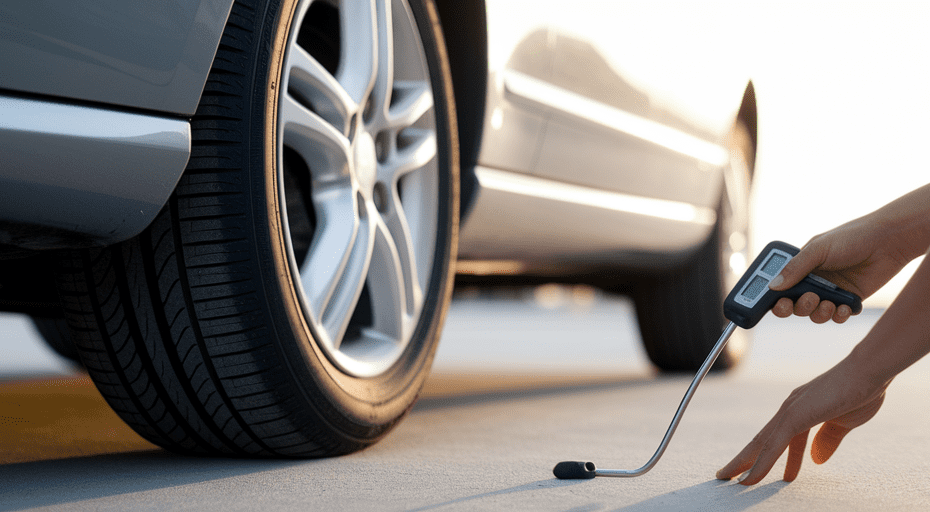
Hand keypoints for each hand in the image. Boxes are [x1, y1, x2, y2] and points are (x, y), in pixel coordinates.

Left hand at [716, 359, 888, 484]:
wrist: (870, 373)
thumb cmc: (861, 392)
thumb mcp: (843, 423)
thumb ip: (828, 440)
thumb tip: (817, 460)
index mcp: (800, 410)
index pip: (776, 438)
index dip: (765, 456)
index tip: (755, 471)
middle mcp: (790, 409)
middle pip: (761, 440)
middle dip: (745, 459)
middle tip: (728, 475)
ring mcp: (790, 411)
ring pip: (761, 444)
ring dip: (744, 464)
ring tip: (730, 480)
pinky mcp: (795, 416)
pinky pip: (773, 446)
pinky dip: (761, 464)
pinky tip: (750, 479)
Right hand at [770, 217, 914, 323]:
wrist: (889, 241)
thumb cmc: (852, 237)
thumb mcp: (818, 249)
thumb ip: (795, 268)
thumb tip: (772, 287)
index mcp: (801, 266)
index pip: (779, 286)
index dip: (773, 297)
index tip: (774, 302)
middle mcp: (813, 280)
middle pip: (794, 304)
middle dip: (795, 307)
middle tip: (804, 300)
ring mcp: (830, 291)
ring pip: (814, 313)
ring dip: (817, 313)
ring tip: (826, 303)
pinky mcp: (849, 300)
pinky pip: (837, 316)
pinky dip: (838, 315)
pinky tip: (844, 307)